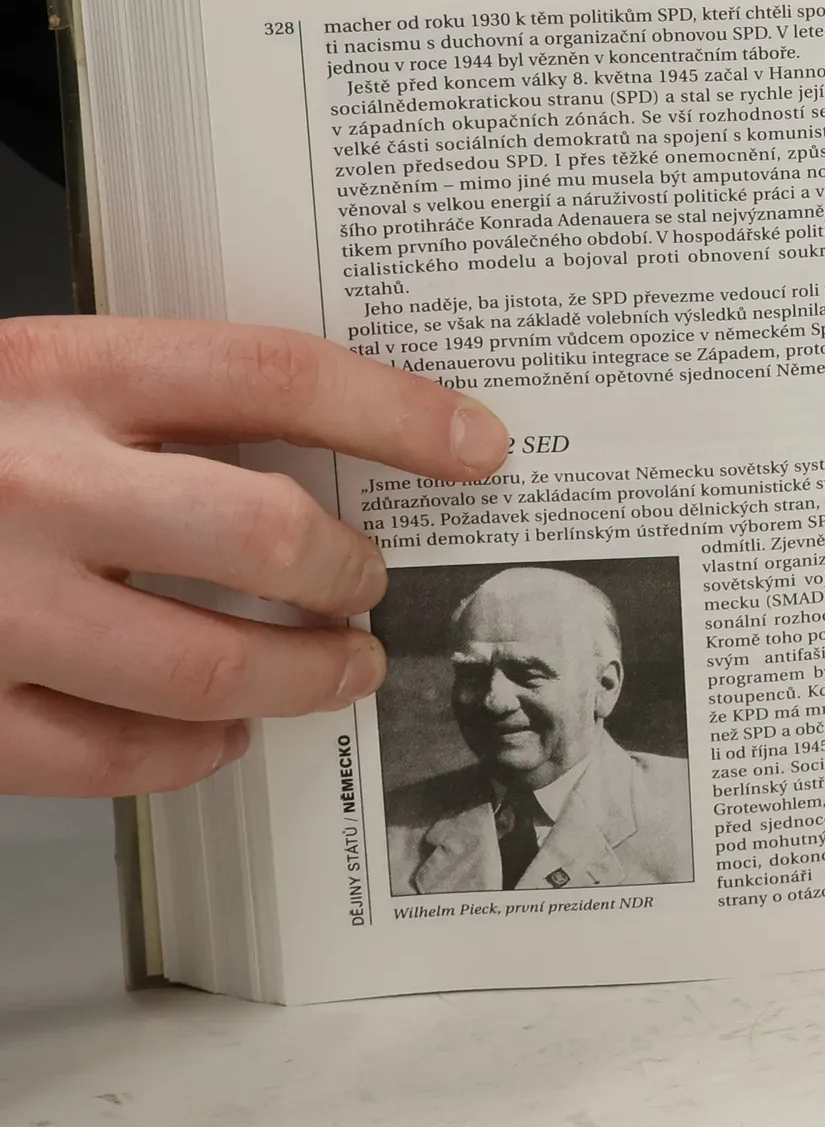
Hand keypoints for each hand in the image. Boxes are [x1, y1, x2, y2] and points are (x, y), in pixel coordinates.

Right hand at [0, 318, 508, 796]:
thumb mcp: (32, 374)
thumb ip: (152, 405)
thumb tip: (325, 452)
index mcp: (56, 370)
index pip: (273, 375)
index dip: (398, 412)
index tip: (478, 445)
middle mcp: (29, 480)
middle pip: (267, 531)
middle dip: (354, 570)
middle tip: (376, 585)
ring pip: (210, 661)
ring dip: (306, 675)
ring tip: (338, 668)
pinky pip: (113, 756)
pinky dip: (192, 752)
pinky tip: (221, 733)